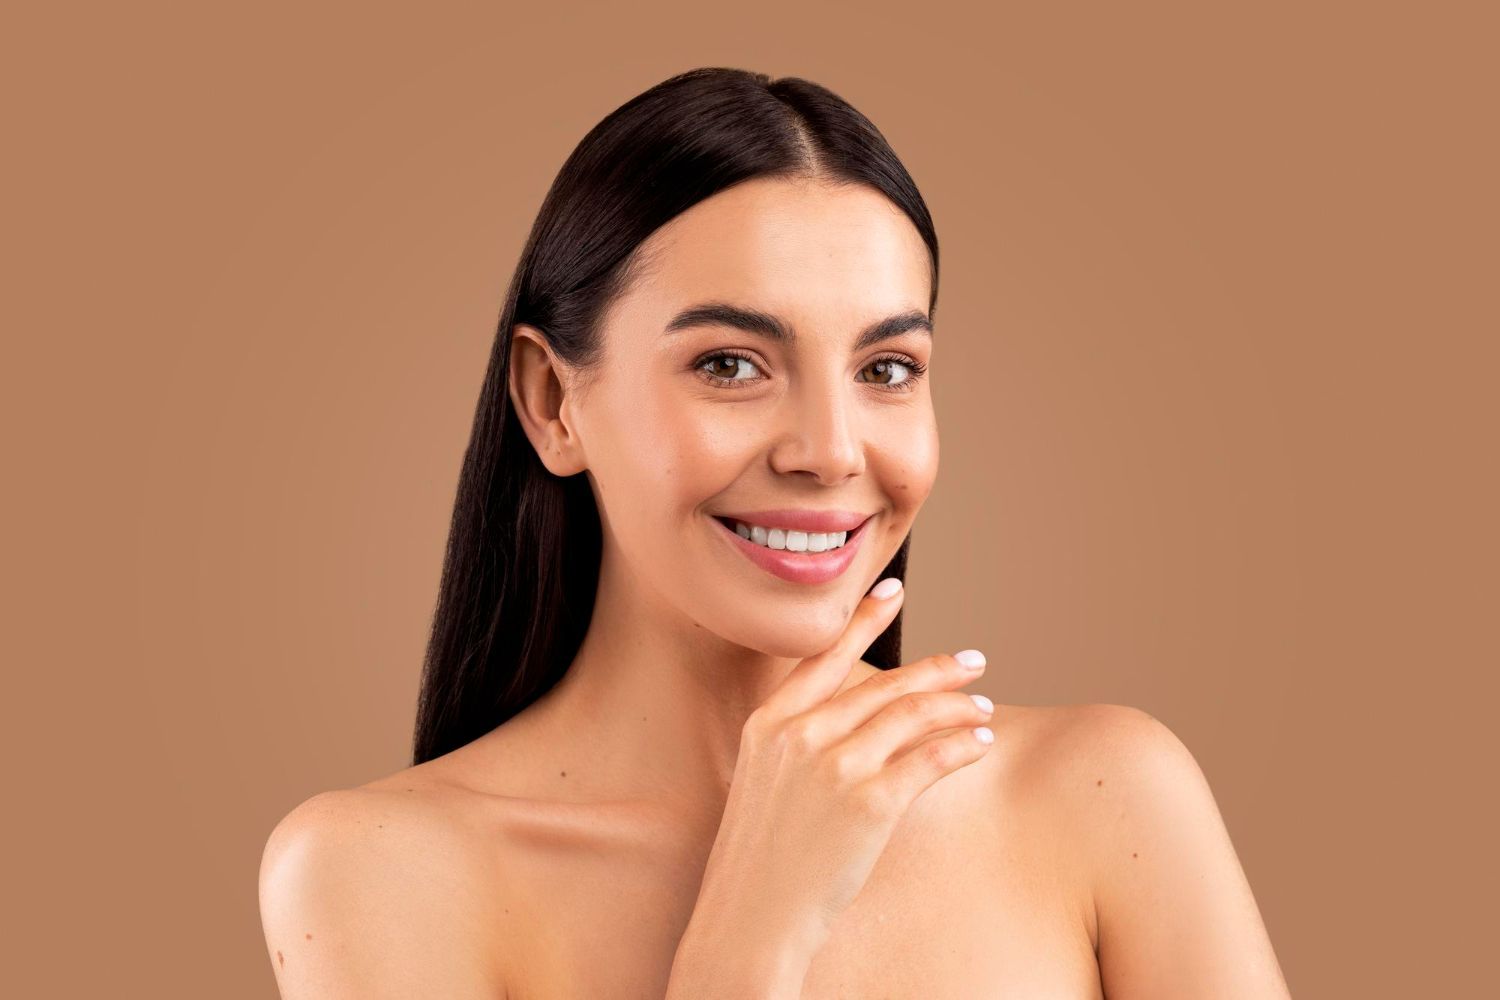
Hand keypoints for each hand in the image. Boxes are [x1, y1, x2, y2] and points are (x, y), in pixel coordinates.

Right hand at [692, 577, 995, 951]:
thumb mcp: (763, 783)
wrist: (749, 919)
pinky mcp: (869, 801)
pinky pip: (928, 758)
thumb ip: (800, 743)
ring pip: (911, 714)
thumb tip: (857, 720)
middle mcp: (800, 734)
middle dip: (936, 668)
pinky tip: (978, 744)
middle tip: (972, 660)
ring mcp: (834, 765)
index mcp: (768, 724)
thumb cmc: (759, 860)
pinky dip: (959, 746)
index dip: (862, 620)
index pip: (823, 655)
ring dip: (956, 707)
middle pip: (882, 683)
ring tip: (982, 708)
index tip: (893, 590)